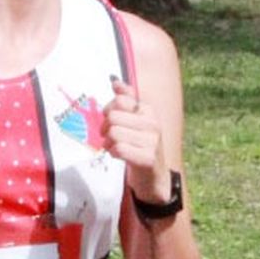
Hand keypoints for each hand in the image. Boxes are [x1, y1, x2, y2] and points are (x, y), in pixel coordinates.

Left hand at [105, 75, 170, 202]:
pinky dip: (113, 153)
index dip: (108, 110)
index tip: (110, 120)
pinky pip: (119, 149)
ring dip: (108, 143)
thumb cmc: (140, 146)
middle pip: (113, 117)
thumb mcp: (135, 120)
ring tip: (114, 147)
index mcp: (149, 110)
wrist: (154, 176)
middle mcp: (153, 123)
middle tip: (108, 137)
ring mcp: (152, 141)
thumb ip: (126, 100)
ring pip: (114, 133)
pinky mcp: (147, 158)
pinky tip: (118, 155)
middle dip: (105, 128)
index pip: (120, 100)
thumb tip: (115, 82)